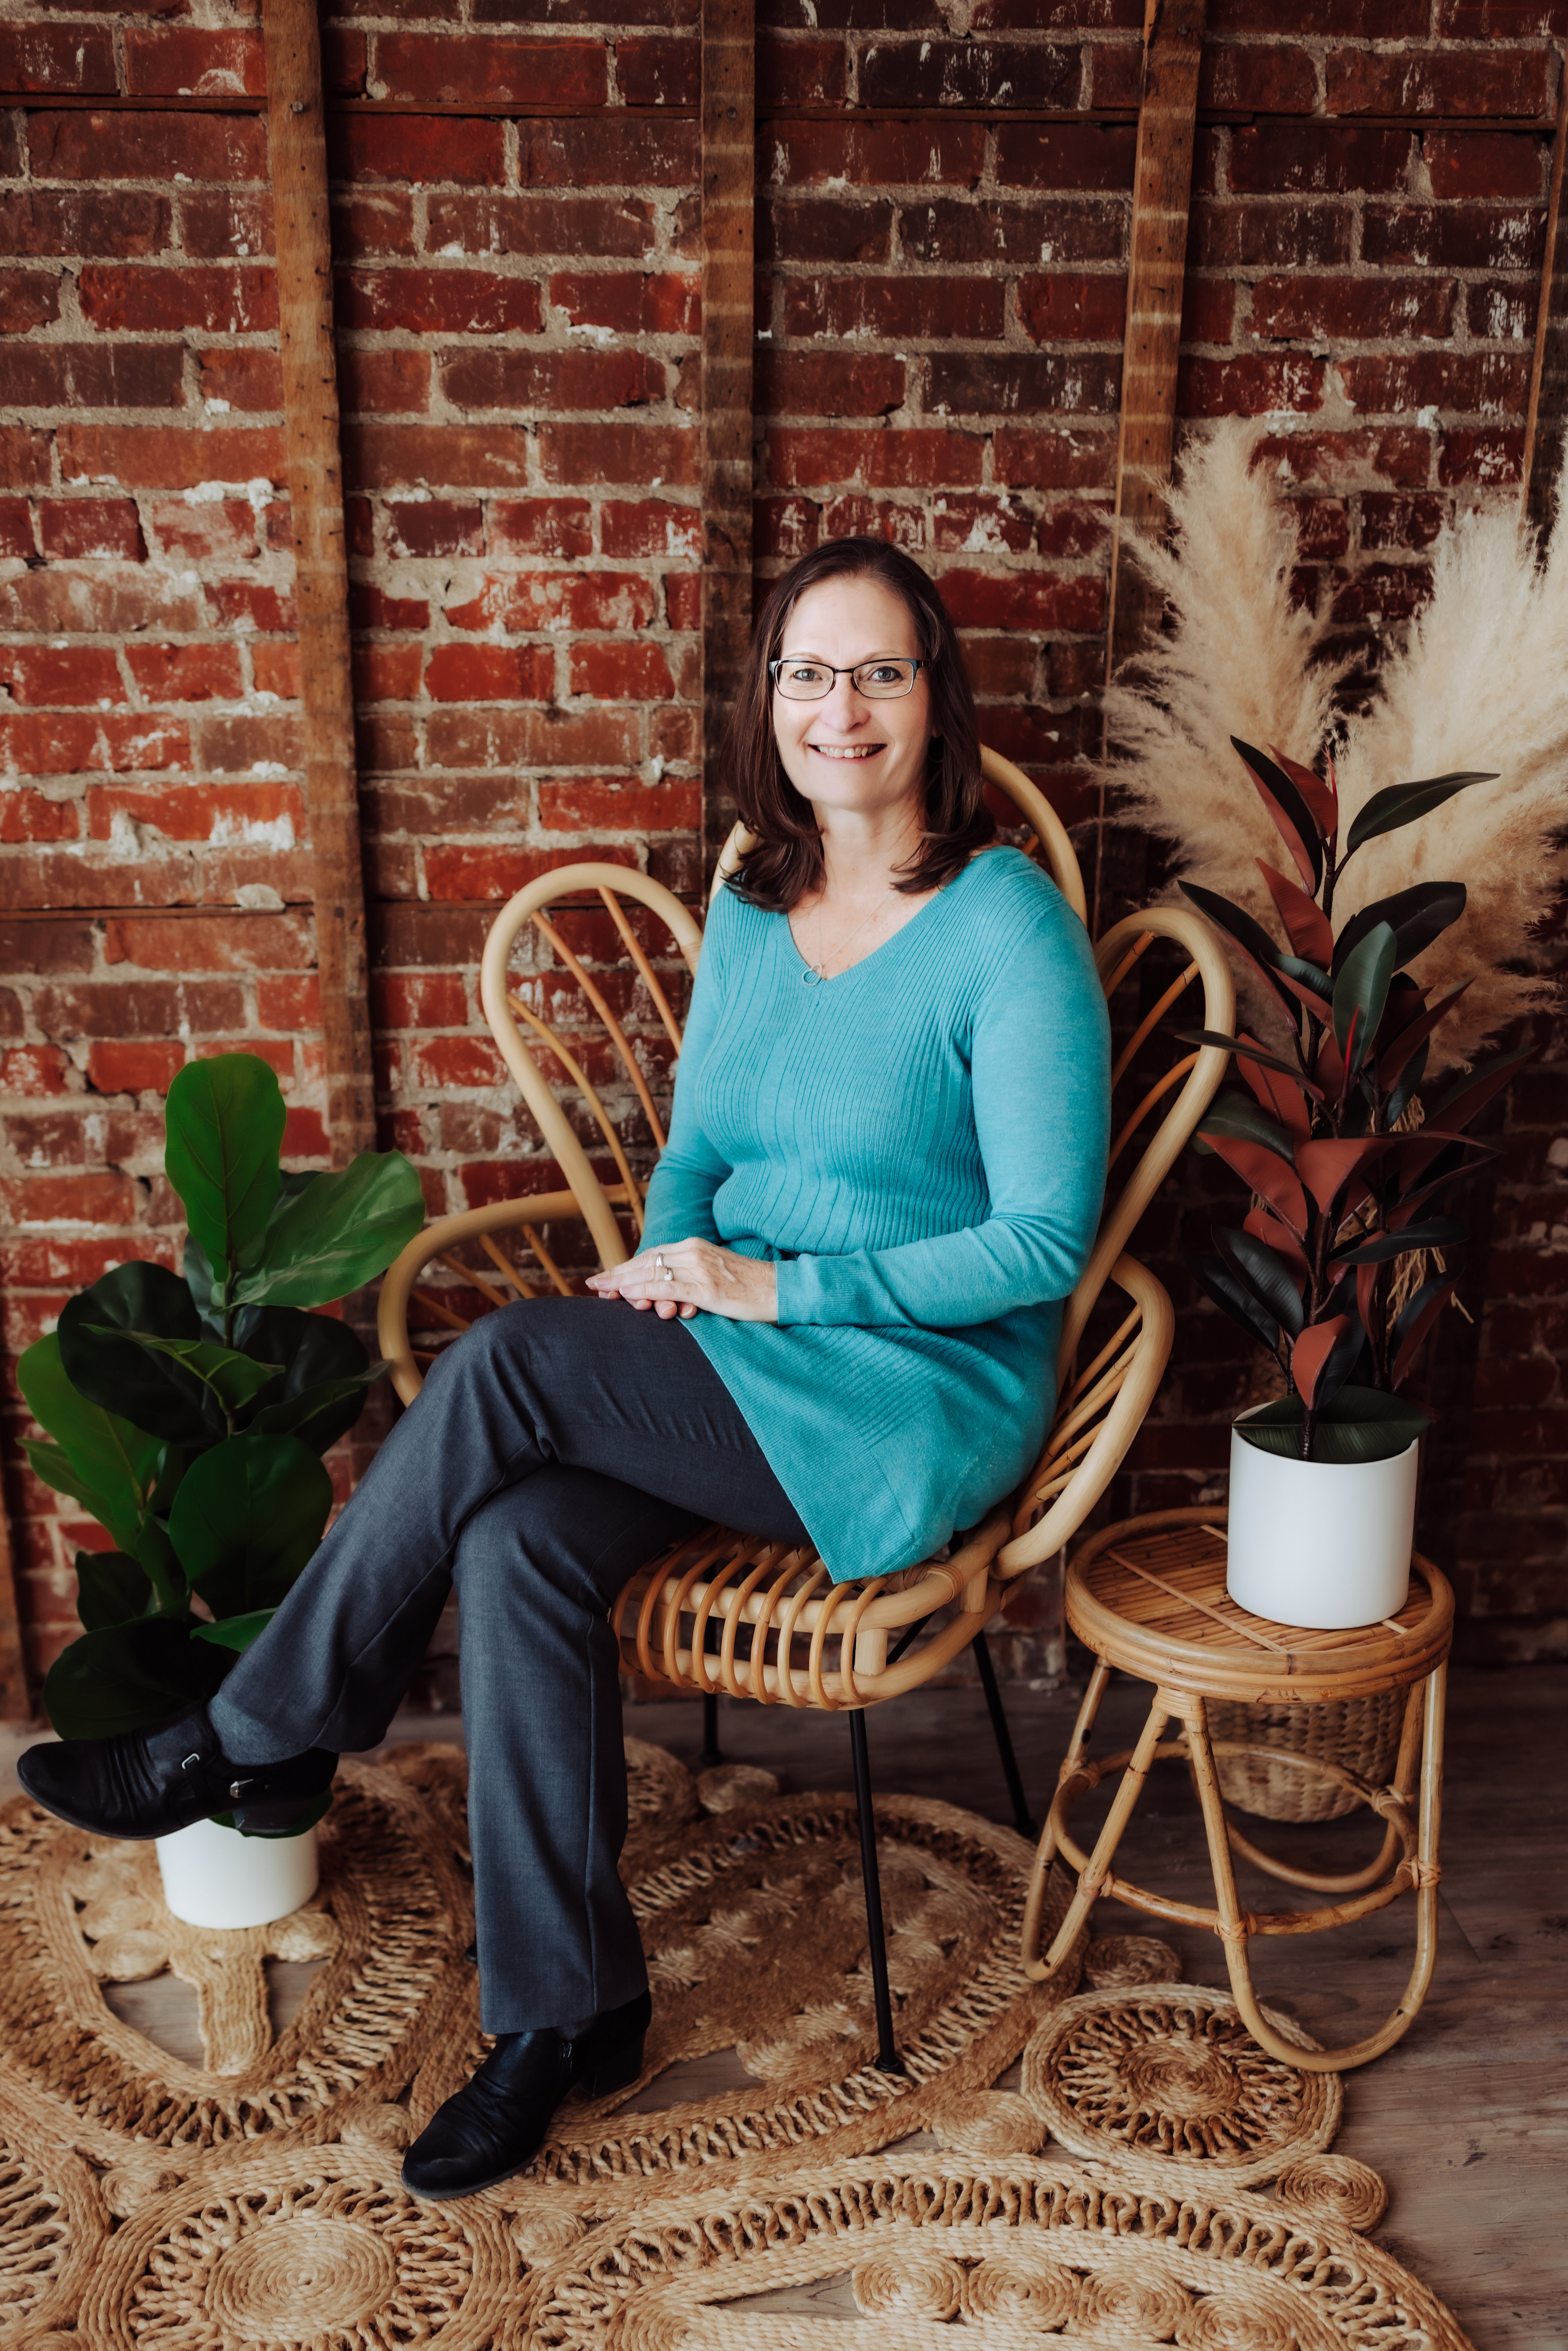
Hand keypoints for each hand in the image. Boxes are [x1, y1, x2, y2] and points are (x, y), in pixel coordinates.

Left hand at [586, 1239, 778, 1323]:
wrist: (780, 1289)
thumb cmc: (749, 1286)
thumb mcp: (716, 1274)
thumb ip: (692, 1275)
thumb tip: (668, 1290)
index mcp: (695, 1246)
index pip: (653, 1255)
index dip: (627, 1266)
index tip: (607, 1277)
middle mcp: (693, 1252)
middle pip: (646, 1261)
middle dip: (618, 1273)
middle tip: (594, 1284)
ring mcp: (699, 1269)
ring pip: (653, 1273)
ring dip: (625, 1283)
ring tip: (603, 1291)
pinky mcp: (706, 1288)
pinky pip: (668, 1288)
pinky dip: (645, 1291)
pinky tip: (628, 1296)